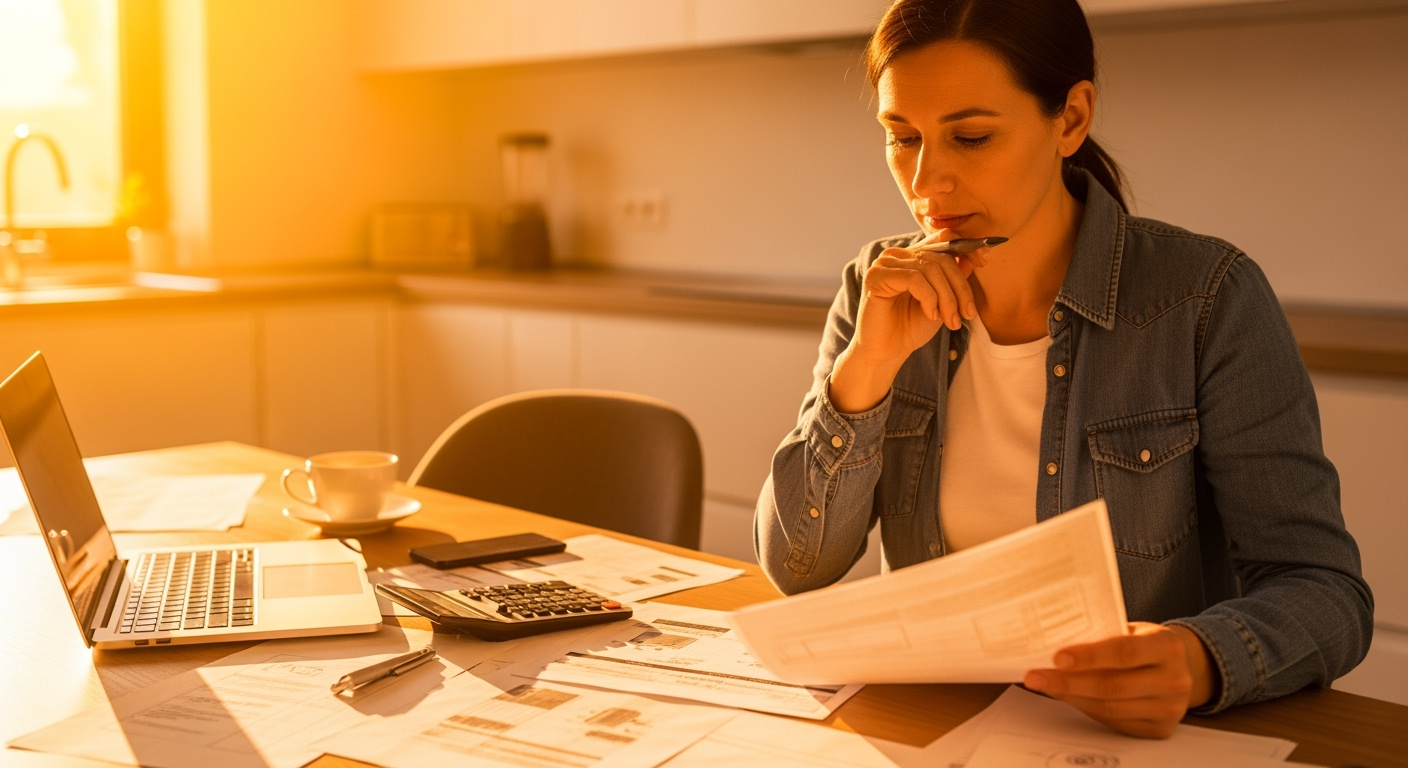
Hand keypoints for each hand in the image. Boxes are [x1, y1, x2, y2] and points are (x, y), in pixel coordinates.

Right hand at [829, 229, 994, 412]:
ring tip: (950, 321)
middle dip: (960, 287)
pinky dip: (929, 298)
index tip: (985, 262)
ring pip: (930, 268)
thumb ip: (953, 279)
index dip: (967, 247)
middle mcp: (898, 255)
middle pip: (941, 257)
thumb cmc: (911, 328)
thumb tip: (972, 259)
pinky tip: (930, 315)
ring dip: (947, 298)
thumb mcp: (942, 302)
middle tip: (967, 314)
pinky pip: (913, 278)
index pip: (943, 239)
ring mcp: (885, 263)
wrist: (886, 353)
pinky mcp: (876, 276)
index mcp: (913, 256)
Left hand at [1023, 622, 1216, 738]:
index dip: (1089, 656)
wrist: (1182, 666)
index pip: (1124, 652)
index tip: (1056, 657)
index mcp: (1168, 646)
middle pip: (1113, 686)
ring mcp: (1170, 708)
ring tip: (1045, 686)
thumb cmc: (1145, 642)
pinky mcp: (1160, 728)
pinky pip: (1115, 722)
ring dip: (1071, 697)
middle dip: (1069, 682)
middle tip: (1036, 677)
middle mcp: (1175, 680)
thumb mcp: (1133, 630)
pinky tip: (1067, 697)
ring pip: (1110, 708)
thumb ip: (1103, 636)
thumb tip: (1052, 644)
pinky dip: (1086, 709)